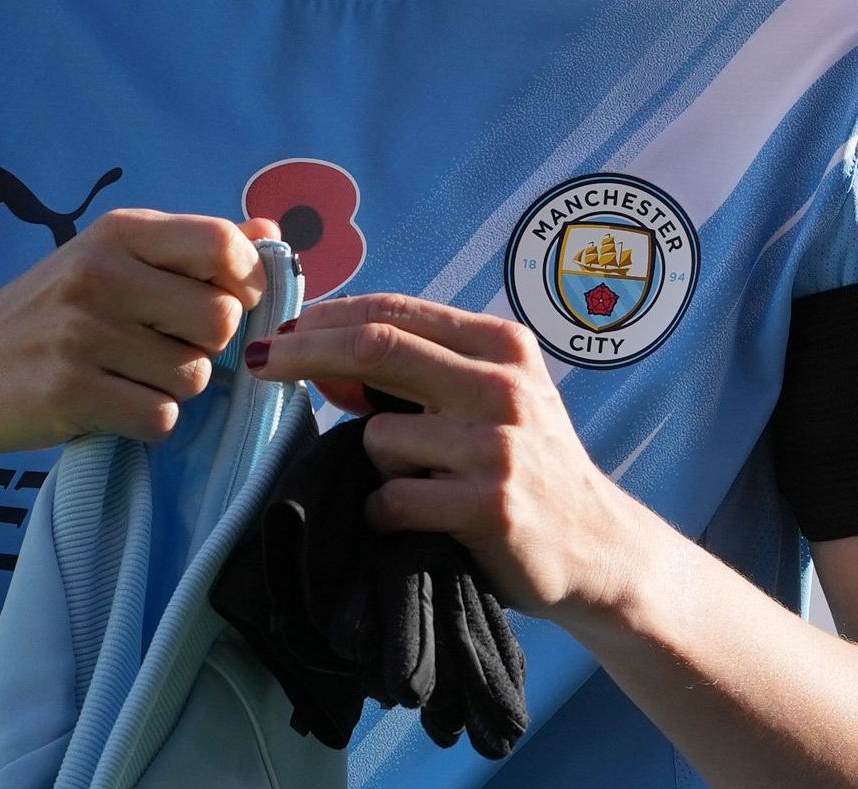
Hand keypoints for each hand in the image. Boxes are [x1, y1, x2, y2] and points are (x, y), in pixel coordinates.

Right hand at [0, 209, 274, 457]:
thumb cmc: (55, 314)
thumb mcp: (114, 261)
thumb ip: (193, 248)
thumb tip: (271, 232)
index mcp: (118, 232)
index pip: (223, 244)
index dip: (244, 282)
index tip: (226, 302)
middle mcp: (98, 274)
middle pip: (221, 319)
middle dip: (208, 345)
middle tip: (166, 348)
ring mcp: (80, 333)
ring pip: (195, 376)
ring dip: (175, 388)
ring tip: (129, 376)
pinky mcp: (68, 392)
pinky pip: (160, 418)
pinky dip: (148, 422)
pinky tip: (112, 405)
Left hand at [246, 293, 652, 621]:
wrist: (599, 545)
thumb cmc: (530, 467)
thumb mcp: (492, 400)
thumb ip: (423, 374)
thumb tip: (324, 362)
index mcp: (503, 346)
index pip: (396, 312)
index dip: (328, 317)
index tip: (281, 331)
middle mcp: (504, 385)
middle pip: (377, 347)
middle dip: (304, 352)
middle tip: (258, 365)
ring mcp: (497, 446)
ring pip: (378, 437)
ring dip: (376, 466)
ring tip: (420, 487)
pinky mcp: (489, 506)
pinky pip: (392, 500)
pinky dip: (386, 515)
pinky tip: (418, 524)